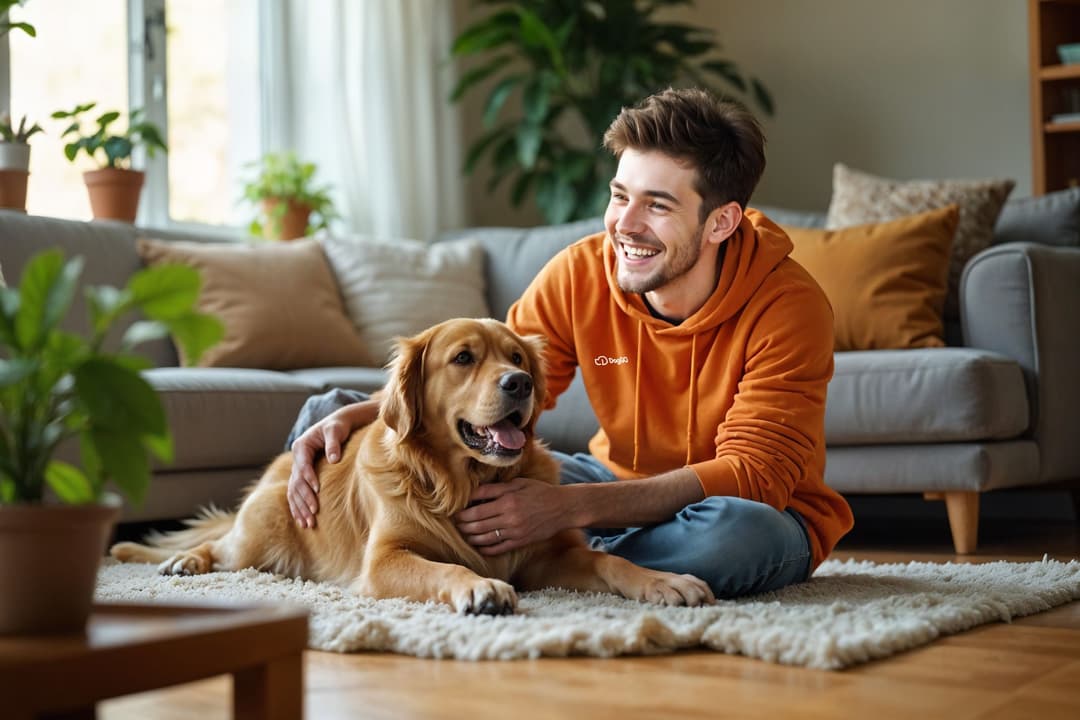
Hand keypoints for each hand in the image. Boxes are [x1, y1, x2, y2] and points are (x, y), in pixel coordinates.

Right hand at [286, 410, 352, 527]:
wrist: (335, 426)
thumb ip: (334, 443)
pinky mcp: (302, 476)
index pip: (303, 464)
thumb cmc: (337, 427)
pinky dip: (297, 507)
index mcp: (301, 446)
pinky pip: (296, 494)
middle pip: (297, 481)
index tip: (317, 490)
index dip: (308, 477)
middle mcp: (297, 458)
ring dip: (300, 508)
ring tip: (308, 523)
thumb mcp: (336, 430)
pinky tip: (301, 520)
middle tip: (314, 513)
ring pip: (294, 491)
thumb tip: (333, 459)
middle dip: (304, 498)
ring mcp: (298, 468)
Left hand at [454, 477, 574, 554]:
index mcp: (507, 501)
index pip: (476, 509)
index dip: (463, 512)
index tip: (455, 511)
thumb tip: (473, 493)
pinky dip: (485, 549)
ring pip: (485, 538)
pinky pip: (498, 548)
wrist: (563, 508)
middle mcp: (509, 518)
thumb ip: (495, 489)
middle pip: (477, 524)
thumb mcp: (518, 484)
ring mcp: (515, 532)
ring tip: (464, 534)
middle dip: (463, 525)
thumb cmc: (540, 492)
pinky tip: (479, 546)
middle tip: (456, 524)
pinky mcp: (520, 542)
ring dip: (471, 537)